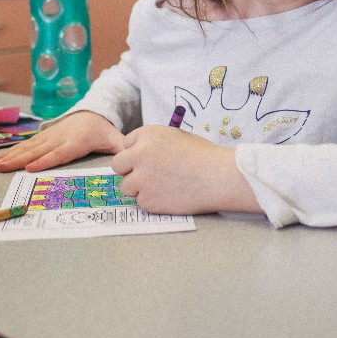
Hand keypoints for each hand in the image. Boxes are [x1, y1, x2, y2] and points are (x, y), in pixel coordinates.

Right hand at [0, 111, 123, 173]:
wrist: (92, 112)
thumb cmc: (103, 130)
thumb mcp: (114, 138)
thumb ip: (120, 148)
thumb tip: (128, 157)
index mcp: (77, 141)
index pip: (60, 153)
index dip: (45, 160)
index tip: (30, 169)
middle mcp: (60, 137)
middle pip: (38, 150)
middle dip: (19, 160)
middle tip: (3, 168)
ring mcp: (49, 136)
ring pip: (29, 147)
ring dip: (12, 156)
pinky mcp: (43, 136)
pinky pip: (27, 145)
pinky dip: (12, 151)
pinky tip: (0, 159)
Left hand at [111, 126, 259, 214]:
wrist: (218, 177)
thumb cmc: (204, 155)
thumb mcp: (177, 137)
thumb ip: (154, 143)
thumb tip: (137, 153)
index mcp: (148, 135)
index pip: (126, 144)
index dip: (137, 153)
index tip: (149, 160)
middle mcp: (139, 155)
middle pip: (118, 165)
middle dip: (130, 170)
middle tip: (147, 176)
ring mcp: (141, 178)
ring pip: (126, 187)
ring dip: (139, 188)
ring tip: (162, 187)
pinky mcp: (147, 200)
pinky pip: (140, 202)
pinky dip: (152, 202)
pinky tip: (169, 196)